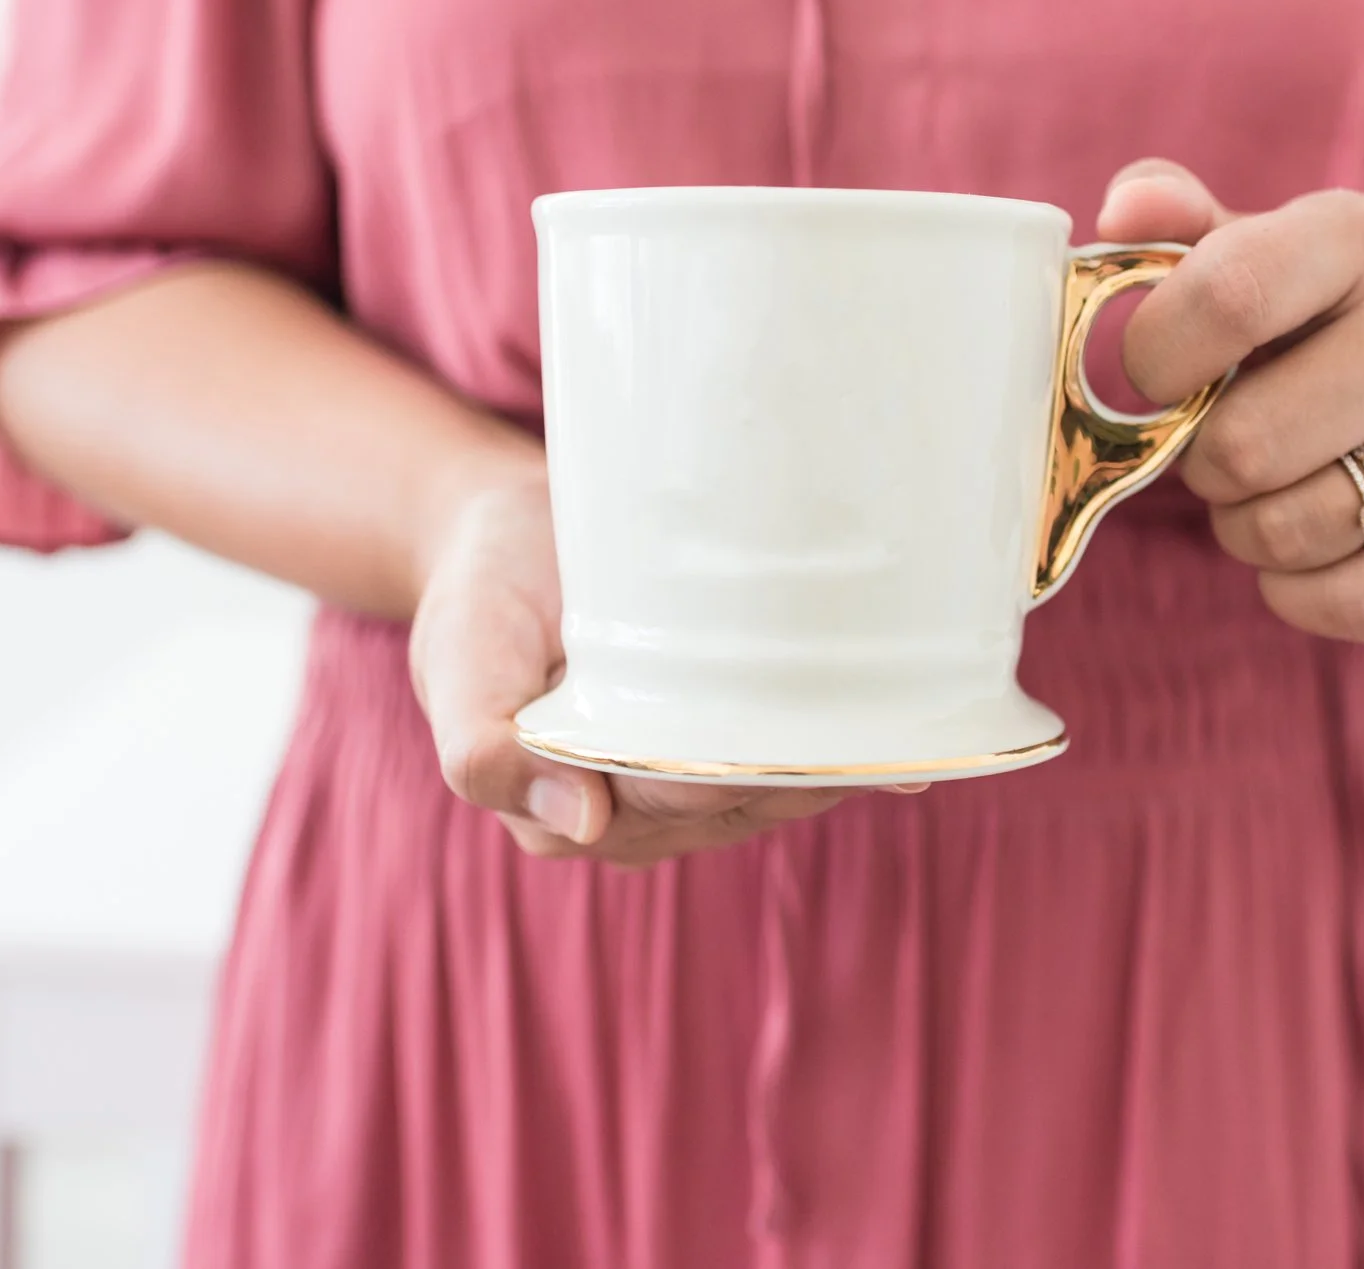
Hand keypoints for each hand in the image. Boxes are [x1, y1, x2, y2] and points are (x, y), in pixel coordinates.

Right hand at [410, 473, 874, 866]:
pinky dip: (846, 747)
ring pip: (775, 786)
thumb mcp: (456, 664)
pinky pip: (794, 758)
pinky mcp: (727, 738)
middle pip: (733, 797)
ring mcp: (687, 780)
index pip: (664, 799)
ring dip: (830, 757)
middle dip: (791, 762)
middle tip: (859, 716)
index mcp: (563, 812)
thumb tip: (580, 828)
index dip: (723, 766)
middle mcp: (634, 812)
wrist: (505, 537)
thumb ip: (488, 755)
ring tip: (889, 717)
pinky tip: (907, 734)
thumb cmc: (477, 602)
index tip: (777, 728)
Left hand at [1098, 162, 1363, 642]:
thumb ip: (1173, 222)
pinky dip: (1297, 593)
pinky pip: (1344, 604)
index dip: (1154, 360)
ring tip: (1277, 486)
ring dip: (1245, 530)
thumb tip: (1124, 209)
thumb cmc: (1308, 325)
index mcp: (1361, 238)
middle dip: (1203, 464)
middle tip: (1227, 443)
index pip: (1225, 302)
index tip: (1156, 377)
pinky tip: (1316, 545)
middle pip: (1243, 447)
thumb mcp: (1248, 253)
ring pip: (1284, 532)